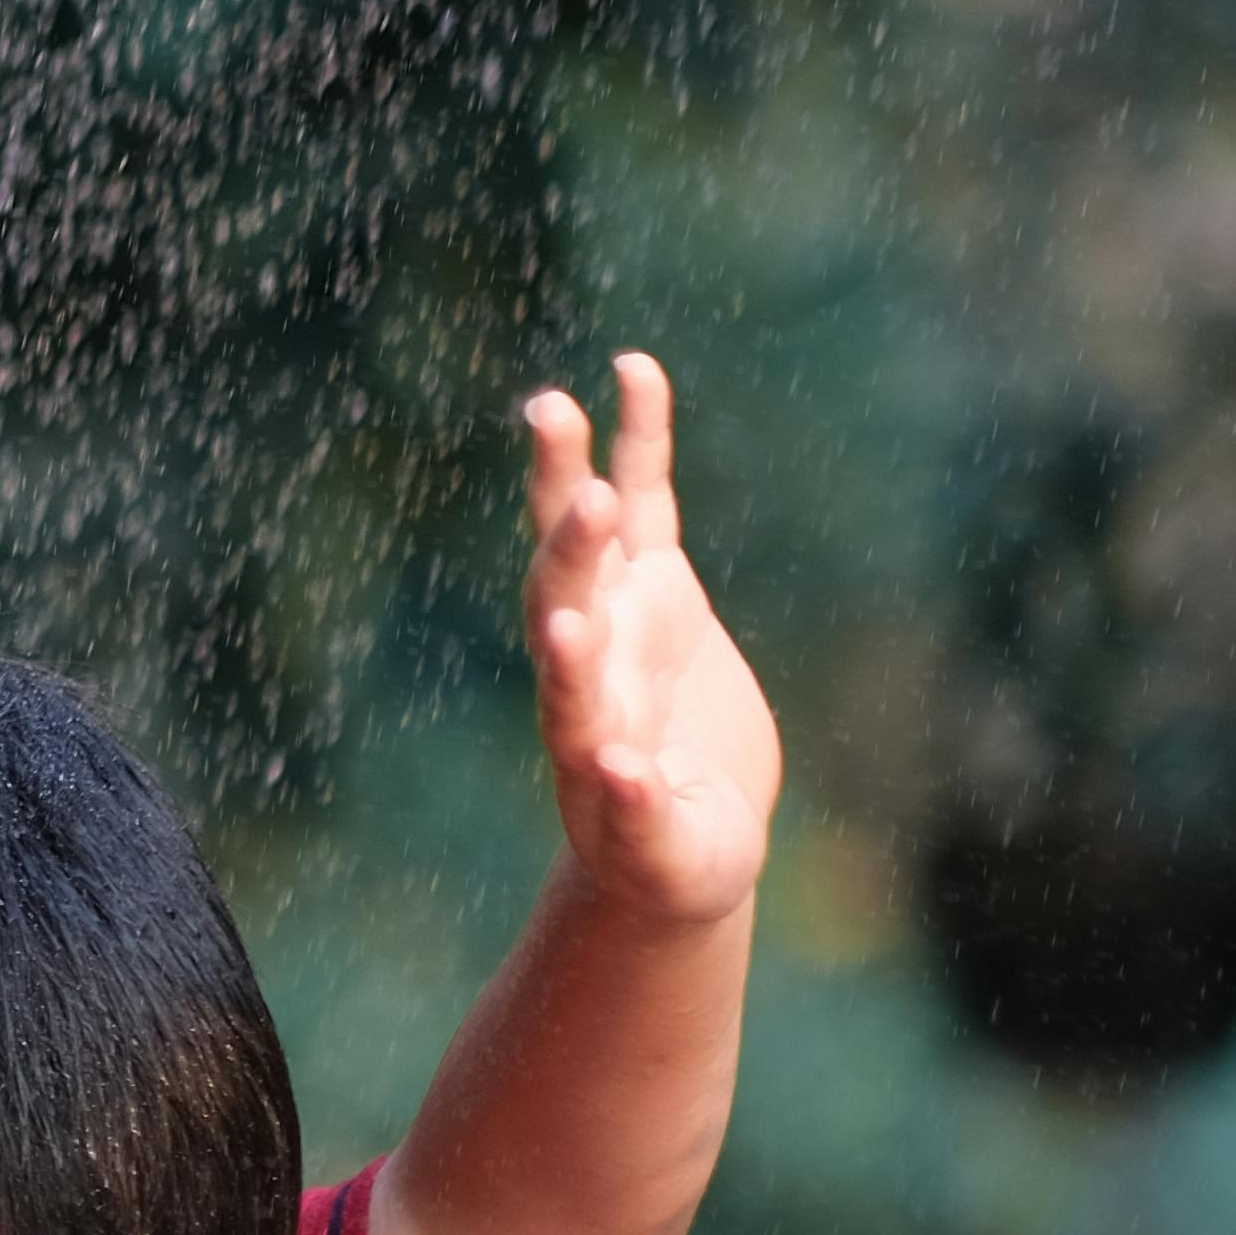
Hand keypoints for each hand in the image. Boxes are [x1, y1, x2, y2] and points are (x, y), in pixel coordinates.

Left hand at [522, 354, 780, 932]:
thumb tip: (623, 775)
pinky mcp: (659, 588)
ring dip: (566, 473)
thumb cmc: (677, 866)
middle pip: (562, 602)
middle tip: (579, 500)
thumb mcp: (672, 862)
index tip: (569, 637)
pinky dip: (639, 440)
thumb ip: (644, 824)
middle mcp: (590, 671)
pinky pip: (646, 498)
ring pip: (584, 539)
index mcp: (590, 745)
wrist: (681, 841)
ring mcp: (620, 620)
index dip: (569, 670)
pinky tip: (634, 368)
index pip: (568, 701)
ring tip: (553, 406)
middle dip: (569, 555)